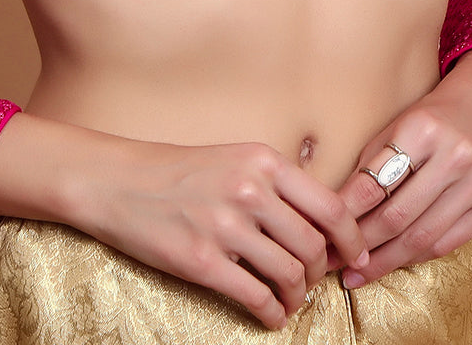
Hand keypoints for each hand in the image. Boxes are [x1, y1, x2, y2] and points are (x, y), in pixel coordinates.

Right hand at [77, 138, 370, 330]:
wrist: (116, 181)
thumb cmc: (175, 170)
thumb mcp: (233, 158)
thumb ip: (274, 184)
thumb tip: (319, 223)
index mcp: (262, 161)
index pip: (330, 206)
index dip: (351, 239)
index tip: (355, 256)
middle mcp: (250, 190)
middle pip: (314, 246)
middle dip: (320, 273)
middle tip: (312, 281)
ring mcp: (226, 226)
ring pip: (291, 275)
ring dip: (298, 296)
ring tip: (291, 299)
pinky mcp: (203, 261)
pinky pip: (257, 297)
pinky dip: (273, 313)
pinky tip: (270, 315)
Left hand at [324, 51, 471, 288]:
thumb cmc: (434, 117)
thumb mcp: (398, 124)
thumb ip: (371, 162)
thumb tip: (337, 208)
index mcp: (423, 129)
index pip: (374, 184)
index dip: (345, 215)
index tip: (325, 232)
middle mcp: (455, 157)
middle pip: (397, 216)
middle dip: (362, 244)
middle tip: (335, 260)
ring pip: (422, 237)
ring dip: (385, 261)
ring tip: (358, 272)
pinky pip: (447, 243)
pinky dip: (416, 257)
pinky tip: (394, 262)